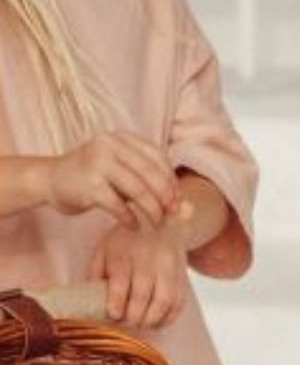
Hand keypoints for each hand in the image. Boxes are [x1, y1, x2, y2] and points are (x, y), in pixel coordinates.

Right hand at [46, 132, 178, 227]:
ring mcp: (98, 163)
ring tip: (157, 224)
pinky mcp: (89, 185)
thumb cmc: (92, 177)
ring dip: (152, 211)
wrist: (50, 180)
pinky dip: (130, 218)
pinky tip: (133, 225)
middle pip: (150, 173)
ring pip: (138, 190)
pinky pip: (119, 205)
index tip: (178, 200)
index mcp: (122, 138)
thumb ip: (147, 181)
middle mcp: (110, 145)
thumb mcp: (120, 171)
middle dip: (166, 197)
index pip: (157, 157)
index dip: (171, 180)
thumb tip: (183, 205)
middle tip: (172, 215)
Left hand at [90, 218, 188, 327]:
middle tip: (126, 325)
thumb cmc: (126, 242)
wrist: (161, 223)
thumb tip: (90, 301)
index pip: (121, 279)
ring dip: (151, 320)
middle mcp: (149, 257)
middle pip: (143, 293)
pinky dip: (169, 318)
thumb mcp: (104, 250)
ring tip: (141, 326)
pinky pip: (179, 302)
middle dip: (133, 316)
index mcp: (124, 250)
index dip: (117, 300)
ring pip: (164, 301)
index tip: (114, 315)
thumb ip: (95, 273)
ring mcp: (168, 266)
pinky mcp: (182, 275)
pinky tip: (157, 323)